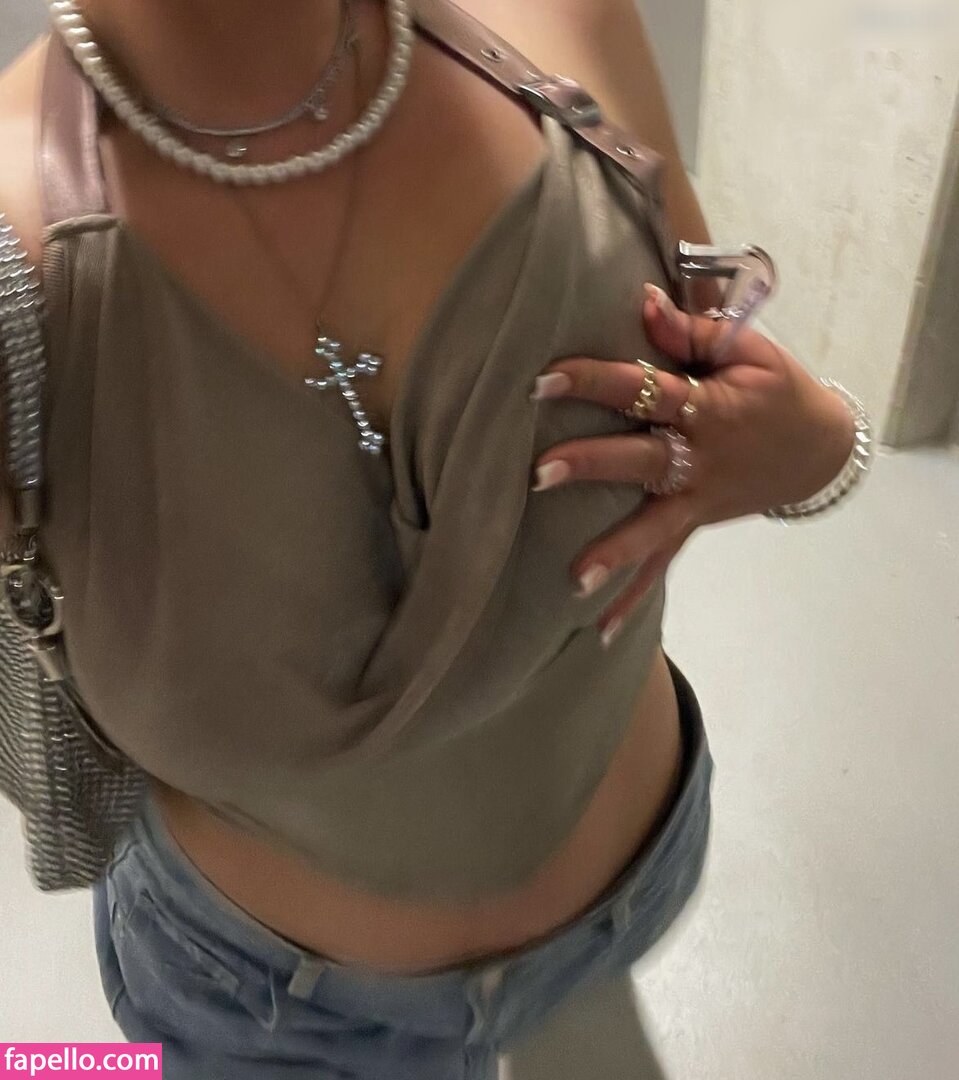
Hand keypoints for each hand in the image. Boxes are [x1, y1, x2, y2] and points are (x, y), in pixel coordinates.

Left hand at [531, 284, 855, 643]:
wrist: (821, 449)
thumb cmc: (777, 390)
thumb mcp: (749, 351)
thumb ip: (692, 331)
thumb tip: (641, 300)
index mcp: (709, 407)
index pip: (644, 389)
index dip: (595, 382)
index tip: (544, 380)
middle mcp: (700, 458)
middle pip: (642, 461)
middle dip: (593, 465)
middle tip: (541, 473)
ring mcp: (698, 498)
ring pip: (654, 529)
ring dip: (615, 553)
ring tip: (573, 581)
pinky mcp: (696, 523)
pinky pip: (664, 564)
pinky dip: (633, 598)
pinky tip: (598, 631)